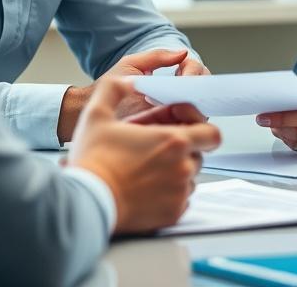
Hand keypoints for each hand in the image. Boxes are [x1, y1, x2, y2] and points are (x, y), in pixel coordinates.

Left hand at [57, 49, 209, 142]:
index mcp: (171, 75)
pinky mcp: (170, 129)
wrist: (96, 110)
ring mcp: (175, 112)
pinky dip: (185, 124)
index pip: (195, 69)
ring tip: (178, 108)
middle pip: (202, 88)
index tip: (184, 79)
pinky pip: (187, 126)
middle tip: (185, 94)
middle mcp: (177, 93)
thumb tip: (182, 53)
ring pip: (199, 108)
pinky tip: (175, 122)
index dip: (193, 73)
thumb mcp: (131, 65)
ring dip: (193, 108)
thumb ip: (156, 56)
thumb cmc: (112, 85)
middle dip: (198, 89)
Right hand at [68, 77, 220, 234]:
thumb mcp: (97, 113)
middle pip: (198, 152)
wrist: (85, 203)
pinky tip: (146, 185)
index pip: (210, 132)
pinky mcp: (173, 214)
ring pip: (190, 176)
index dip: (197, 125)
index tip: (178, 124)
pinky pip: (181, 198)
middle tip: (154, 144)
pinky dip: (169, 191)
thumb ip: (115, 88)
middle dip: (181, 146)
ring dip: (175, 168)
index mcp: (174, 142)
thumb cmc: (93, 160)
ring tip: (147, 164)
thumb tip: (129, 82)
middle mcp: (183, 168)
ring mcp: (179, 194)